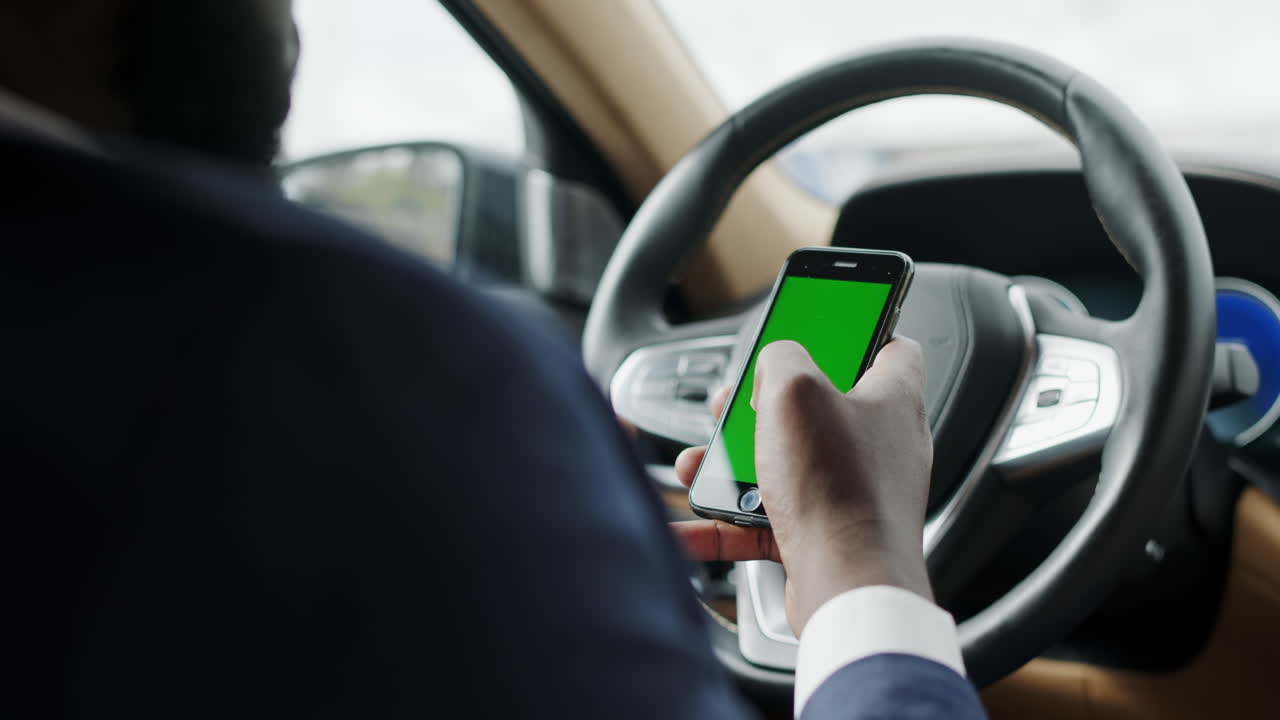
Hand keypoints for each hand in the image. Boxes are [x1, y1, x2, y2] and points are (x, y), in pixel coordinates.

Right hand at [672, 338, 932, 636]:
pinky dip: (729, 517)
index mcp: (891, 398)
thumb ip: (781, 356)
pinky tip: (694, 521)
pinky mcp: (826, 534)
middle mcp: (879, 444)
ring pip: (784, 461)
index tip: (820, 319)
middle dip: (761, 405)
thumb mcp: (793, 390)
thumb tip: (774, 357)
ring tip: (699, 464)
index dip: (854, 325)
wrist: (849, 586)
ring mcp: (853, 491)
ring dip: (733, 462)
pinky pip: (768, 517)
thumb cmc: (839, 492)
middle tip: (735, 406)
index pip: (888, 344)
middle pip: (816, 405)